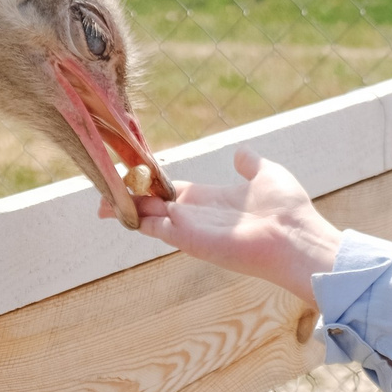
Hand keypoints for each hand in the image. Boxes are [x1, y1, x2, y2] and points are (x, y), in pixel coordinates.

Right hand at [105, 150, 343, 304]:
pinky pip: (154, 228)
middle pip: (154, 203)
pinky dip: (134, 218)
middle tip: (103, 188)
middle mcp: (197, 215)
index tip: (131, 173)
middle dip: (130, 196)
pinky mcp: (188, 239)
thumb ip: (250, 164)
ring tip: (98, 199)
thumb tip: (241, 152)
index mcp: (212, 198)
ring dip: (125, 206)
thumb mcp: (266, 174)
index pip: (172, 190)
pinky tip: (114, 209)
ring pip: (148, 215)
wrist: (294, 236)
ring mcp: (191, 228)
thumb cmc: (286, 209)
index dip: (152, 181)